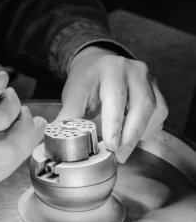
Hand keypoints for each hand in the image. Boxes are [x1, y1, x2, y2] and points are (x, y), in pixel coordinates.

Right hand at [0, 71, 46, 195]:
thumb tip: (3, 79)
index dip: (12, 102)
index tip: (8, 96)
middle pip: (12, 147)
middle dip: (27, 129)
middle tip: (28, 116)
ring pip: (11, 165)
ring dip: (23, 144)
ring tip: (25, 128)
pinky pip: (1, 174)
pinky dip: (11, 158)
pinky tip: (10, 144)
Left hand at [57, 46, 167, 162]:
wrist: (97, 66)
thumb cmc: (87, 81)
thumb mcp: (74, 95)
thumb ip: (69, 117)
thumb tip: (61, 141)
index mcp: (111, 67)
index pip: (116, 96)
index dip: (115, 123)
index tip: (112, 145)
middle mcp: (134, 70)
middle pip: (142, 104)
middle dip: (131, 135)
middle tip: (119, 155)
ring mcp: (149, 79)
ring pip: (155, 111)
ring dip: (140, 133)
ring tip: (123, 146)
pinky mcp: (157, 91)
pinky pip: (160, 114)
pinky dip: (148, 129)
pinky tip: (132, 134)